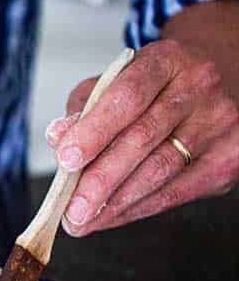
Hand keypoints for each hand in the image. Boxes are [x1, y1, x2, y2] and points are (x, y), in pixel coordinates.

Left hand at [46, 37, 238, 234]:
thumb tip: (58, 136)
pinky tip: (111, 217)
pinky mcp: (227, 158)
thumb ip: (87, 106)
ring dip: (116, 203)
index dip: (95, 130)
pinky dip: (137, 209)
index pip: (129, 95)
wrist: (221, 83)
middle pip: (144, 138)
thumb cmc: (158, 89)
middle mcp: (199, 86)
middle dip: (102, 179)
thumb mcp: (120, 81)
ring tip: (83, 221)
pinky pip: (175, 192)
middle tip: (73, 209)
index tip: (66, 159)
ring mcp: (218, 122)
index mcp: (168, 60)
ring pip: (161, 170)